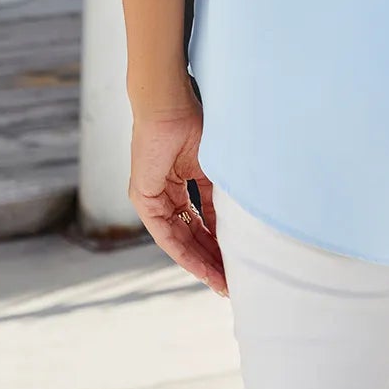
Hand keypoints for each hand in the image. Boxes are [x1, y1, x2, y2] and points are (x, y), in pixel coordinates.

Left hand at [128, 100, 227, 295]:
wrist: (170, 105)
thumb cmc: (196, 124)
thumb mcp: (215, 167)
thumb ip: (223, 196)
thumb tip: (244, 223)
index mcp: (183, 180)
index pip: (204, 220)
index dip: (221, 242)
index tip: (239, 263)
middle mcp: (166, 193)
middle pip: (192, 235)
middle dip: (213, 260)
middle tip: (232, 282)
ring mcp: (153, 198)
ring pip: (180, 240)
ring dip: (201, 262)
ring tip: (222, 283)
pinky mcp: (144, 200)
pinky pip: (166, 235)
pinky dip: (186, 253)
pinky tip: (203, 269)